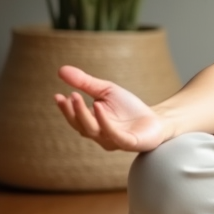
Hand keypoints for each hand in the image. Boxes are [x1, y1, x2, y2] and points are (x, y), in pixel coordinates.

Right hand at [53, 65, 169, 151]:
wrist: (156, 120)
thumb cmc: (129, 108)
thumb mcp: (106, 91)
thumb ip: (85, 83)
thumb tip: (61, 70)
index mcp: (92, 124)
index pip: (75, 118)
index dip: (66, 109)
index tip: (57, 96)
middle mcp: (100, 135)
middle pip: (82, 125)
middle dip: (73, 111)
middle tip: (67, 96)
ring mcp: (113, 140)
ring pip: (94, 130)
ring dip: (84, 114)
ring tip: (77, 97)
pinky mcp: (128, 143)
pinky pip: (114, 134)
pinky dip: (104, 122)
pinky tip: (98, 106)